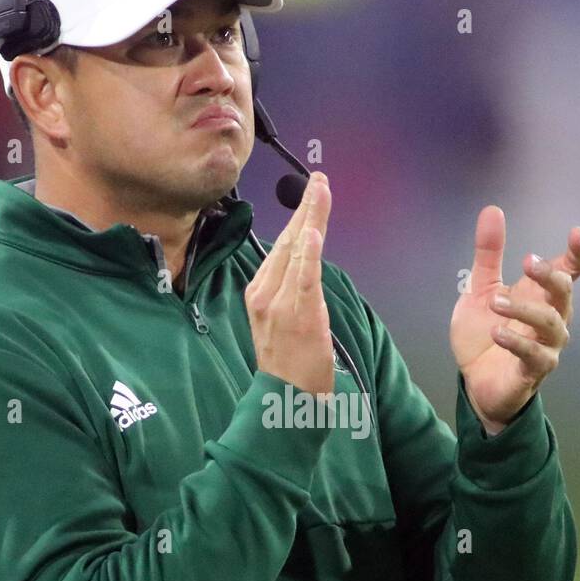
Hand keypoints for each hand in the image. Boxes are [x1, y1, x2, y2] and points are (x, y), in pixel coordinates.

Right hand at [245, 172, 334, 396]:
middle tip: (320, 180)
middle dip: (305, 207)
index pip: (281, 245)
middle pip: (287, 241)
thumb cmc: (289, 363)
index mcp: (258, 291)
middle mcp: (263, 292)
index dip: (297, 216)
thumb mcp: (280, 320)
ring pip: (296, 251)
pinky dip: (308, 251)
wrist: (286, 400)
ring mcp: (278, 303)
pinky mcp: (296, 314)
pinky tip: (313, 230)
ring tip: (321, 190)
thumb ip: (290, 290)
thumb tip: (306, 264)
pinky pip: (303, 277)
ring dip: (310, 217)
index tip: (311, 192)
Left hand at [451, 209, 579, 433]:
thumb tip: (492, 210)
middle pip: (565, 292)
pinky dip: (517, 342)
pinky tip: (497, 332)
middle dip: (549, 275)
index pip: (570, 270)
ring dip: (524, 309)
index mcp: (541, 295)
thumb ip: (488, 254)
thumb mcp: (480, 289)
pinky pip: (535, 355)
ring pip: (551, 323)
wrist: (474, 382)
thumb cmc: (485, 335)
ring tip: (495, 303)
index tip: (577, 234)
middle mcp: (551, 318)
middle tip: (526, 262)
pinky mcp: (534, 370)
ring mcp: (546, 345)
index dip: (578, 253)